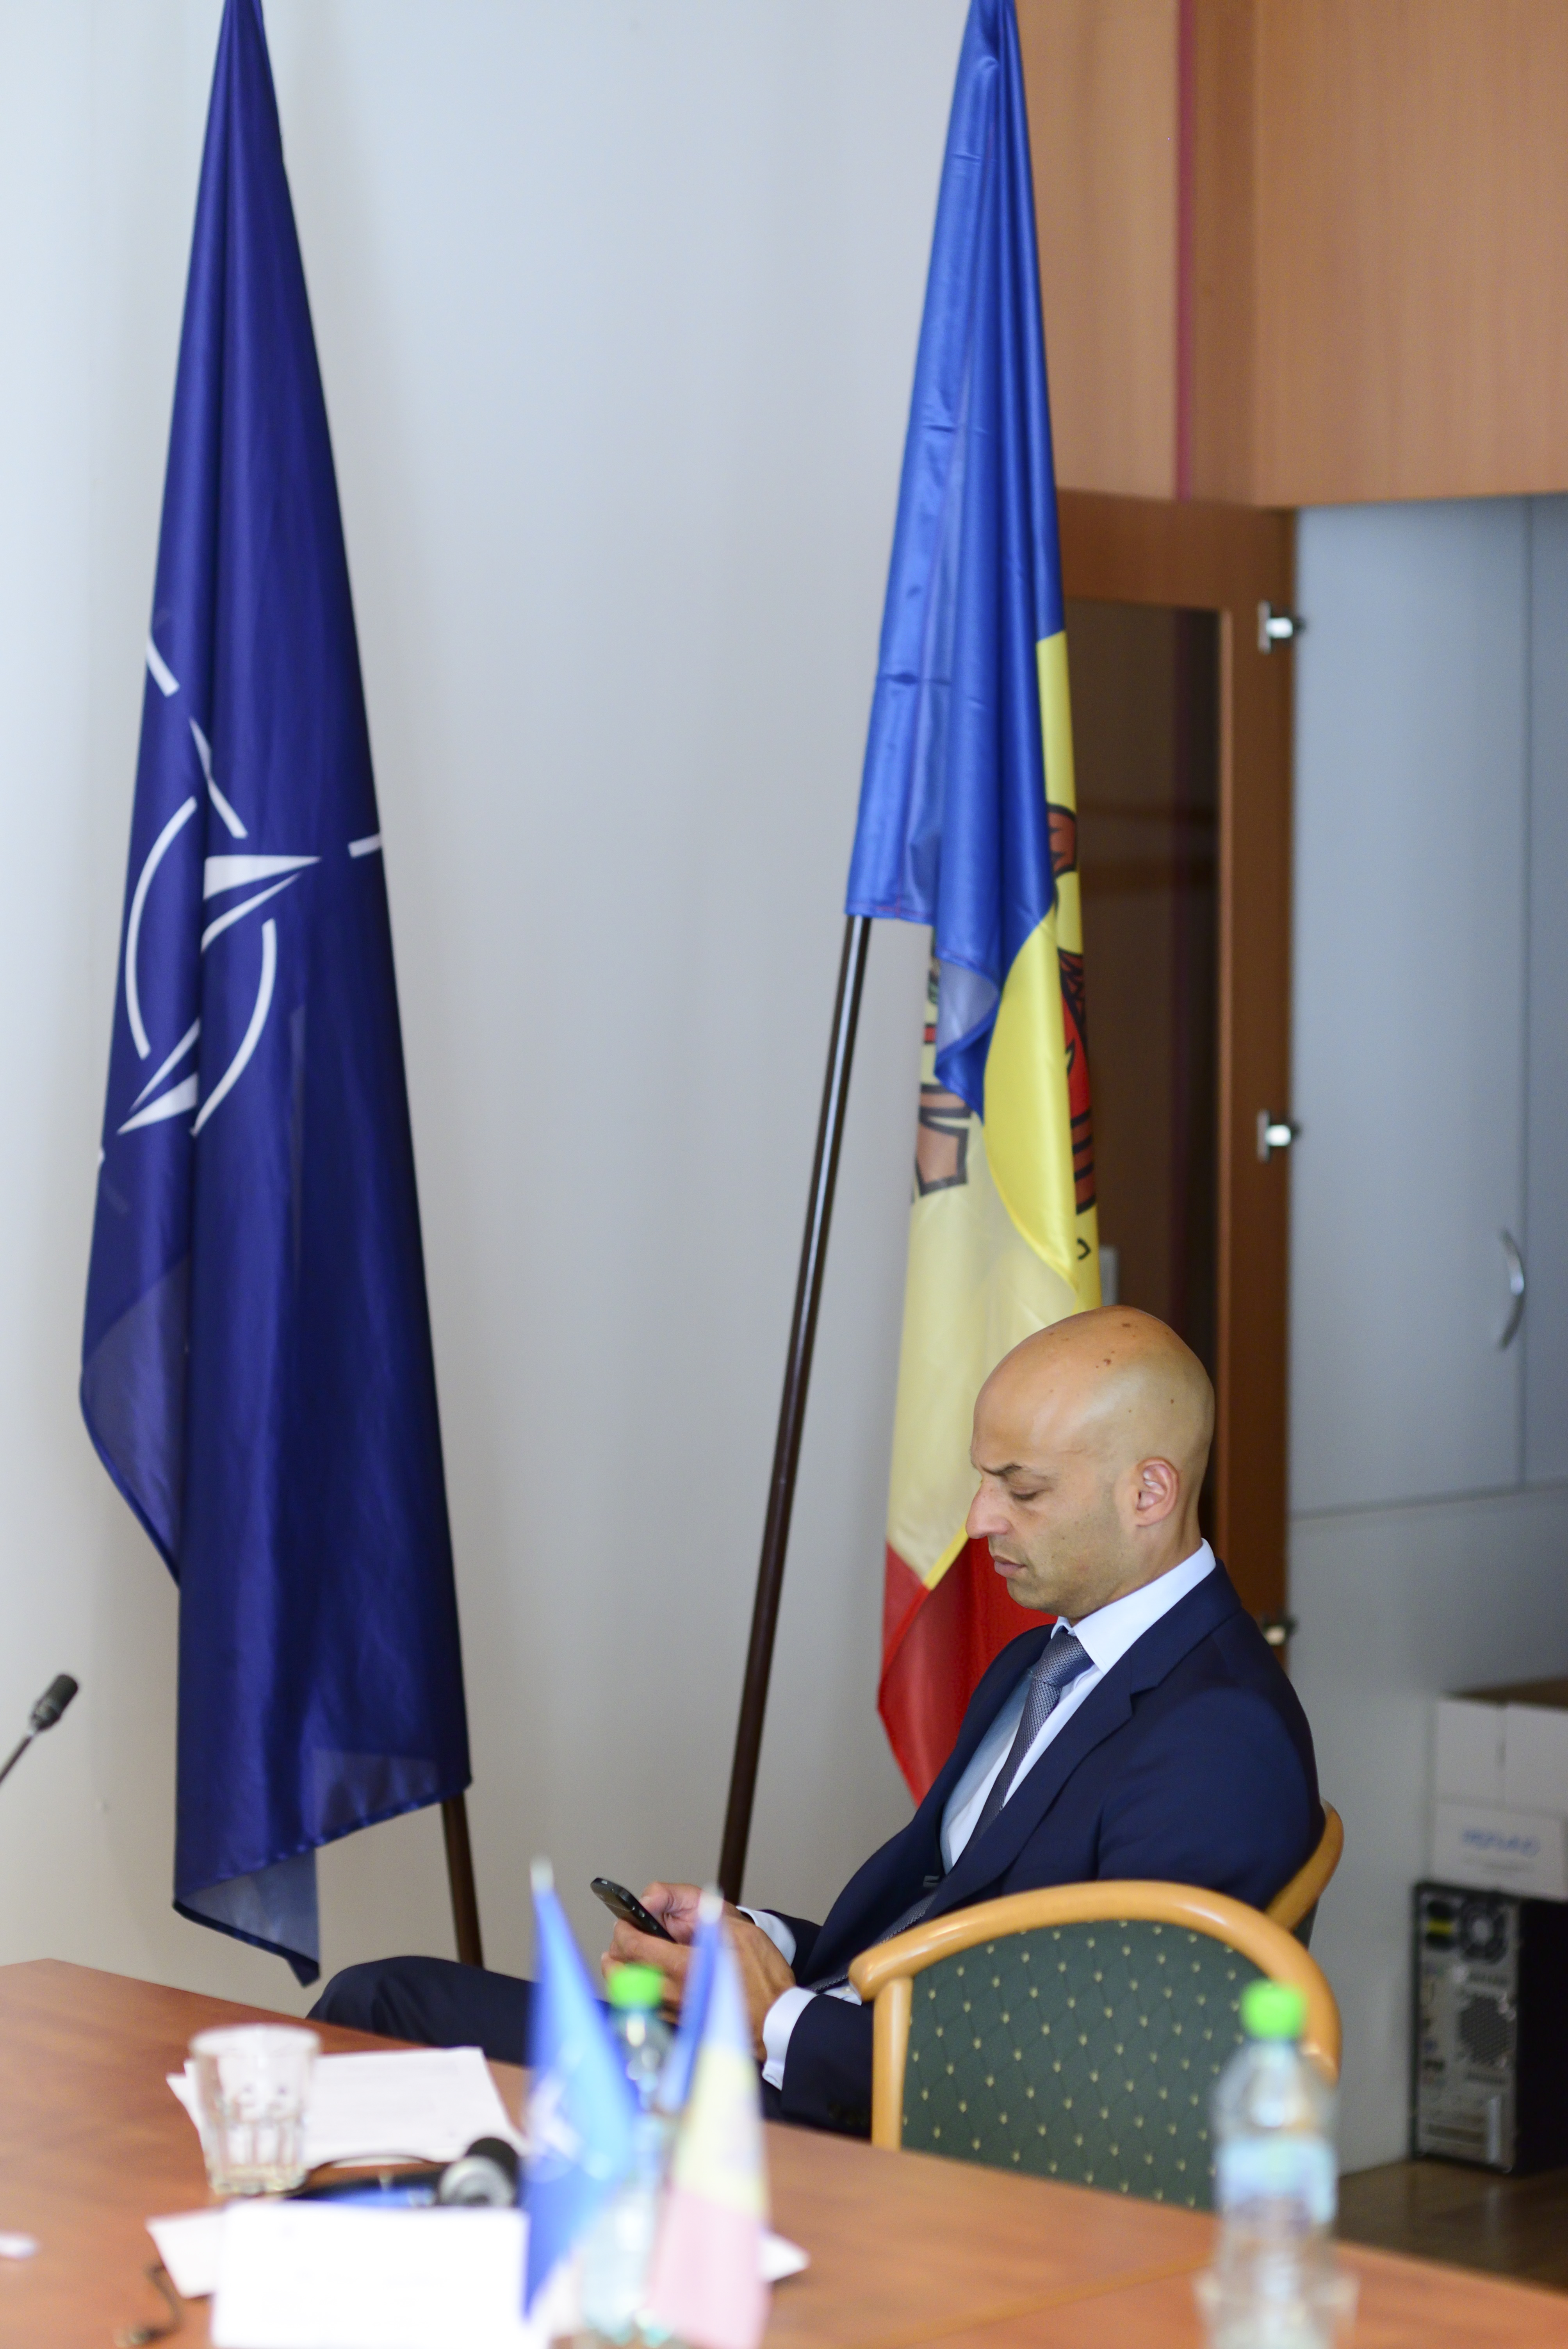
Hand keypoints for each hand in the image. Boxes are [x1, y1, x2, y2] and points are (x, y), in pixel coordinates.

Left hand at [601, 1884, 795, 2057]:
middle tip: (623, 1937)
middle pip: (619, 1973)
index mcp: (684, 1967)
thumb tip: (667, 1900)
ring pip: (628, 1991)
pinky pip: (645, 2003)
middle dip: (614, 1951)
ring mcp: (672, 2011)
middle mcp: (671, 1992)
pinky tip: (649, 1974)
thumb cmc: (762, 1977)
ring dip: (622, 1970)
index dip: (624, 1928)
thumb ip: (701, 1913)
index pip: (633, 1946)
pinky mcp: (677, 2023)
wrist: (775, 2021)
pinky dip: (638, 1987)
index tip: (626, 1919)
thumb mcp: (737, 1931)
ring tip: (630, 1954)